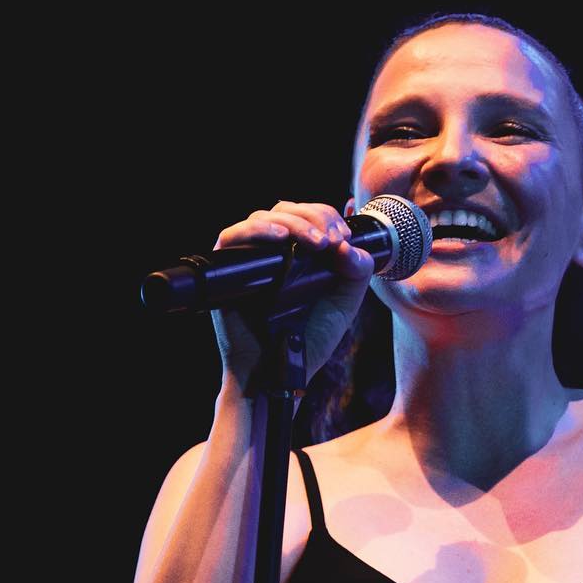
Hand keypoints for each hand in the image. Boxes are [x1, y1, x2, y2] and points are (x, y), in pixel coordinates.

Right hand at [211, 200, 376, 395]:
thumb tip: (352, 245)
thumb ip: (356, 273)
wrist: (279, 373)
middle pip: (288, 210)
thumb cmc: (307, 341)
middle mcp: (272, 251)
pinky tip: (280, 238)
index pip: (309, 215)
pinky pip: (233, 236)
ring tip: (316, 242)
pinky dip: (258, 230)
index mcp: (299, 254)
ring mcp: (248, 259)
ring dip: (294, 222)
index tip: (344, 236)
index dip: (327, 216)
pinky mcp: (226, 269)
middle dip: (315, 216)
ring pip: (265, 217)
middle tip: (332, 239)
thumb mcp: (343, 304)